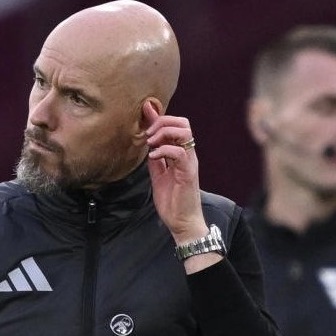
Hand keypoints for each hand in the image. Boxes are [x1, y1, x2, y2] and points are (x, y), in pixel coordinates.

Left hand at [144, 101, 207, 244]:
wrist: (181, 222)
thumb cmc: (172, 201)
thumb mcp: (158, 175)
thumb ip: (156, 159)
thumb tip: (148, 143)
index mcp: (181, 154)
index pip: (176, 126)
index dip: (160, 117)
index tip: (145, 113)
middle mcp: (188, 155)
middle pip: (183, 123)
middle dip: (163, 121)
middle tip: (148, 133)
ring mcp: (189, 162)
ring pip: (184, 133)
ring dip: (164, 132)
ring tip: (151, 143)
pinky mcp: (188, 173)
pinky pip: (180, 152)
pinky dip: (164, 150)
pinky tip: (154, 156)